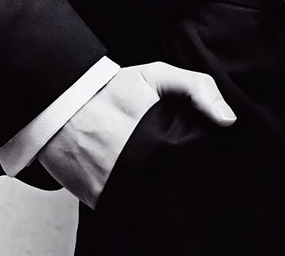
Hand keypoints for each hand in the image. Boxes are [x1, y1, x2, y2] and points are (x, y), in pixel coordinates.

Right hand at [36, 61, 233, 207]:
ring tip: (159, 173)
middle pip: (179, 183)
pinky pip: (127, 208)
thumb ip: (197, 89)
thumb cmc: (109, 89)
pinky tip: (137, 183)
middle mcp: (142, 164)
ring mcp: (118, 186)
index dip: (206, 159)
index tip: (207, 156)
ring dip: (160, 190)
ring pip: (155, 199)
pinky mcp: (99, 201)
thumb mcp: (155, 75)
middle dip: (184, 177)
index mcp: (161, 136)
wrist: (56, 106)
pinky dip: (135, 201)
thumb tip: (228, 120)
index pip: (197, 158)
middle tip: (180, 164)